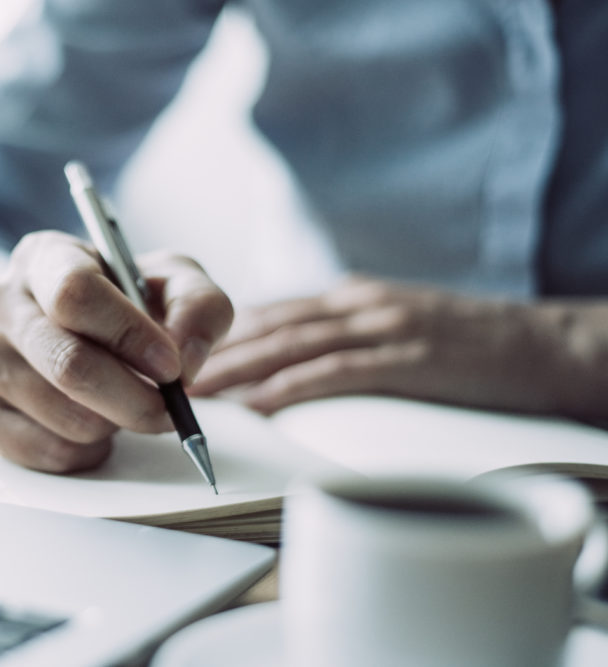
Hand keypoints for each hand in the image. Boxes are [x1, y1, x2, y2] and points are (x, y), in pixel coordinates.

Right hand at [0, 231, 232, 472]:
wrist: (73, 325)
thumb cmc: (125, 301)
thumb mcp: (173, 282)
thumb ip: (198, 307)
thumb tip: (184, 360)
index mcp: (45, 257)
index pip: (74, 293)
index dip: (128, 336)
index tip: (171, 366)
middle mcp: (0, 301)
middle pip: (67, 364)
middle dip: (133, 399)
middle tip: (167, 411)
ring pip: (61, 415)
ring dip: (113, 425)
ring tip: (124, 407)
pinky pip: (41, 450)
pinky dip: (84, 452)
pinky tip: (94, 429)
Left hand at [187, 276, 607, 418]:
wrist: (540, 345)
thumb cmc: (464, 343)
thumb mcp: (394, 323)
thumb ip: (342, 333)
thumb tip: (286, 355)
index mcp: (350, 297)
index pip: (269, 311)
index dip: (216, 330)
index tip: (176, 348)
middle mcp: (356, 305)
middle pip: (266, 325)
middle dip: (210, 349)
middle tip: (163, 372)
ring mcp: (380, 328)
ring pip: (289, 345)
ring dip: (236, 370)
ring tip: (192, 391)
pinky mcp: (404, 358)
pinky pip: (332, 373)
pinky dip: (287, 389)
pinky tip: (255, 406)